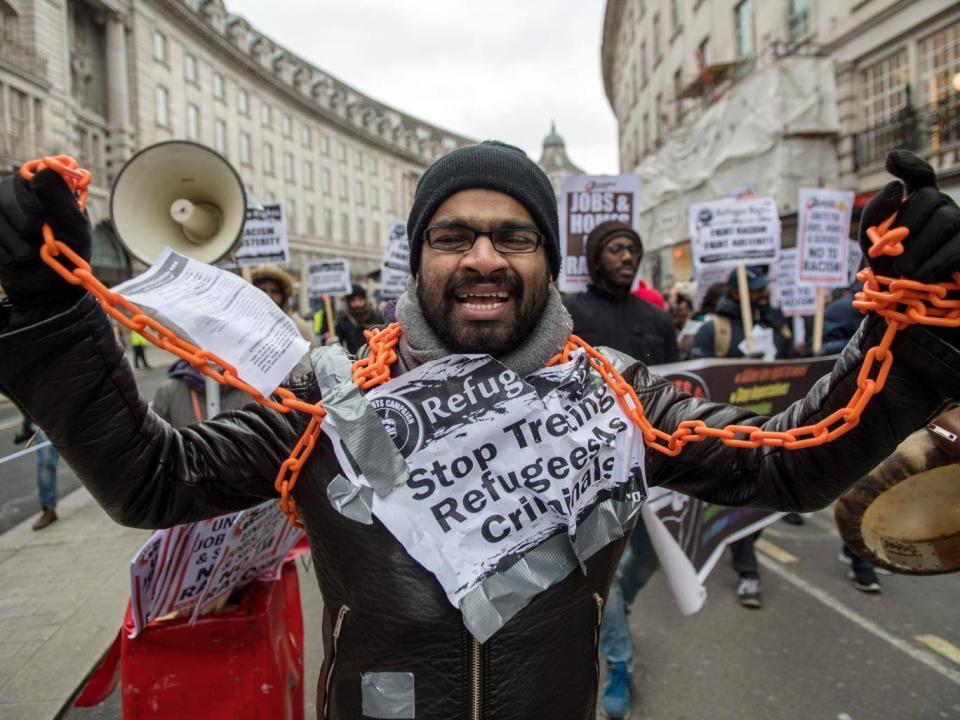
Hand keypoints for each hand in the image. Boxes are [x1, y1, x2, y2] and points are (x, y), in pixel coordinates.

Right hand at [0, 168, 90, 305]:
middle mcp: (17, 192)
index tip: (45, 223)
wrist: (50, 290)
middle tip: (41, 242)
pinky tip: (16, 259)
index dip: (35, 204)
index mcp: (44, 187)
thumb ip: (60, 200)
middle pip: (6, 194)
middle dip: (26, 225)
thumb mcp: (73, 229)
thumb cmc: (69, 256)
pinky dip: (3, 252)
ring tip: (30, 254)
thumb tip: (45, 169)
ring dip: (15, 242)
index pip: (30, 178)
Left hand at [859, 150, 959, 281]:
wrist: (905, 303)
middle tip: (893, 255)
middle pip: (928, 198)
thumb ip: (875, 213)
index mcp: (916, 202)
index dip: (909, 164)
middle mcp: (943, 206)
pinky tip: (919, 277)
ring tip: (903, 271)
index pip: (919, 175)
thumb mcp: (870, 242)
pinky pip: (957, 248)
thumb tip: (895, 186)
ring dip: (917, 250)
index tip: (892, 160)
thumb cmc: (887, 269)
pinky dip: (933, 264)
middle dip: (905, 227)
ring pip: (945, 220)